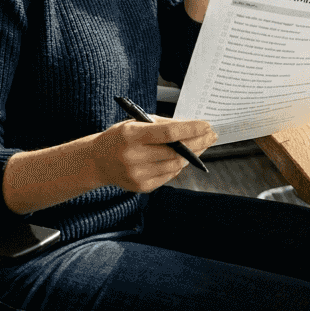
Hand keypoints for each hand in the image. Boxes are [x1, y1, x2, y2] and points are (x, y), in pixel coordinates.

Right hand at [92, 117, 216, 192]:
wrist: (98, 161)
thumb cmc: (120, 137)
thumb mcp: (136, 123)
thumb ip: (162, 125)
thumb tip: (192, 128)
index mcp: (132, 136)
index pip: (169, 133)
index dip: (191, 129)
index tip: (206, 125)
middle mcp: (134, 157)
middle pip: (175, 152)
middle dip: (198, 142)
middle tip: (211, 135)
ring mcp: (137, 174)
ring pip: (175, 165)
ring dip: (192, 155)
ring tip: (202, 145)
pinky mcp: (142, 187)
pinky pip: (169, 175)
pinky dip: (179, 166)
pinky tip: (186, 157)